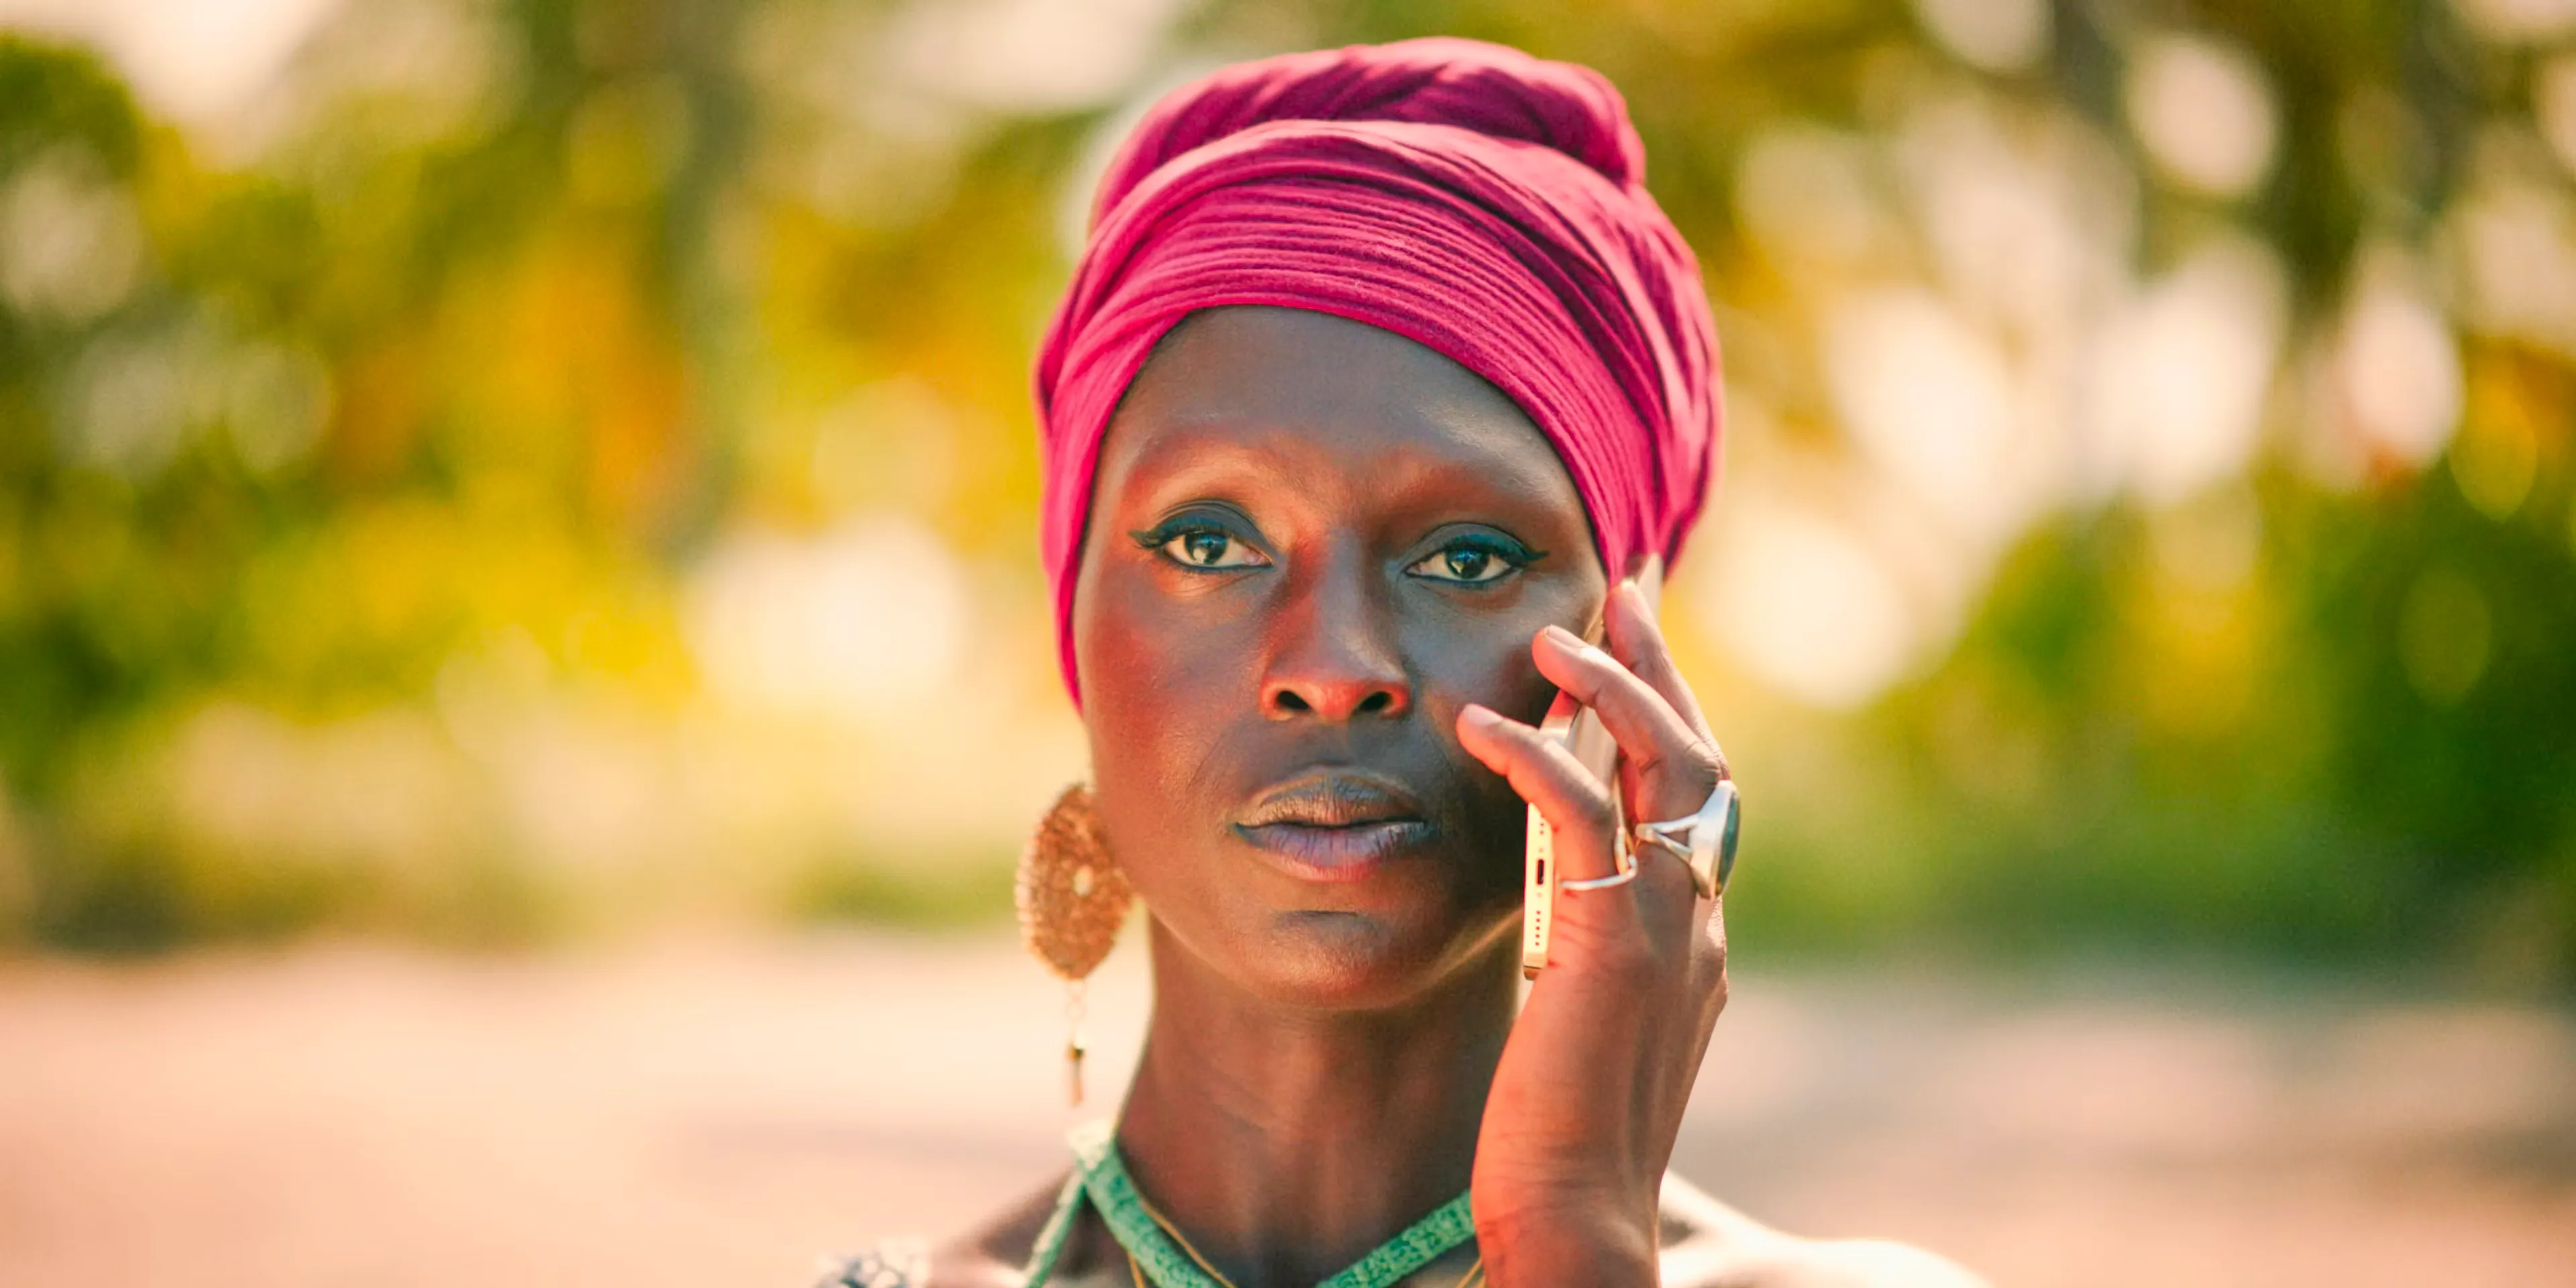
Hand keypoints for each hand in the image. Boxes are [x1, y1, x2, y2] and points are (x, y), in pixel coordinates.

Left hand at [1454, 576, 1732, 1287]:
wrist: (1576, 1220)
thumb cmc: (1559, 1140)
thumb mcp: (1581, 1023)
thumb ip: (1587, 953)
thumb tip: (1558, 905)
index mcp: (1697, 941)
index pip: (1698, 799)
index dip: (1669, 717)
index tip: (1630, 651)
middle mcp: (1701, 924)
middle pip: (1698, 759)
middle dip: (1659, 667)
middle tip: (1619, 593)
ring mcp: (1670, 932)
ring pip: (1662, 768)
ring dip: (1610, 686)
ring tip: (1554, 631)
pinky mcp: (1612, 946)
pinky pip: (1581, 815)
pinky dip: (1539, 754)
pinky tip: (1488, 722)